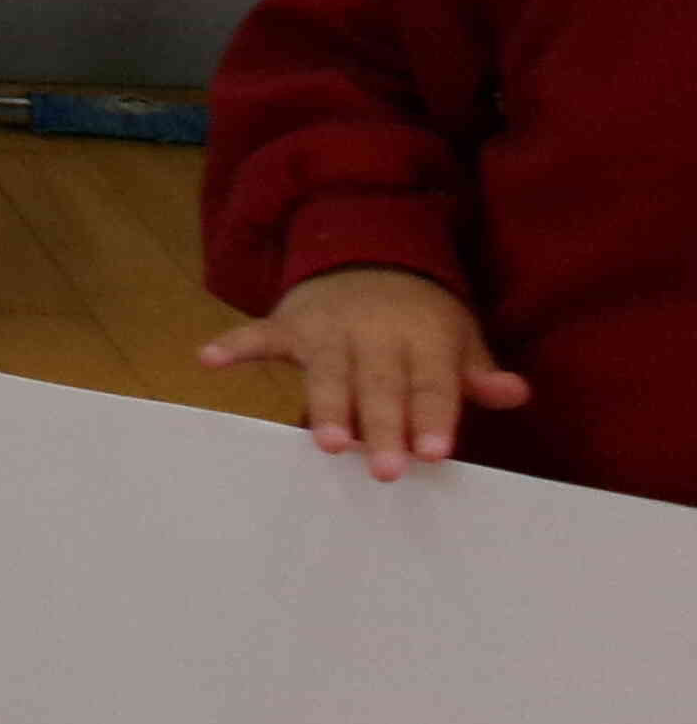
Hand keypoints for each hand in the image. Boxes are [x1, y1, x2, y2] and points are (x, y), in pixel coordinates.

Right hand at [198, 267, 531, 480]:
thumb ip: (478, 372)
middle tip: (384, 470)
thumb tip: (515, 393)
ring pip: (327, 370)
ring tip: (327, 442)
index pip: (430, 383)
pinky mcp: (289, 323)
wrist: (367, 253)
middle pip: (379, 385)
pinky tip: (208, 359)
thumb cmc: (421, 318)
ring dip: (326, 404)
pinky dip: (234, 346)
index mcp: (423, 338)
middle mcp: (375, 332)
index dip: (433, 417)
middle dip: (381, 426)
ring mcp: (328, 327)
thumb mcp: (458, 338)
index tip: (434, 453)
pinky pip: (259, 333)